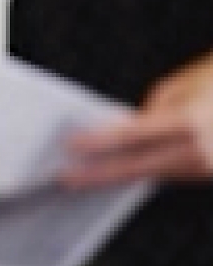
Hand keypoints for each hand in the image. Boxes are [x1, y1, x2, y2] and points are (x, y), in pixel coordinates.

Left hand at [64, 52, 212, 186]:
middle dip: (101, 174)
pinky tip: (124, 171)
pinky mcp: (212, 175)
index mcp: (190, 122)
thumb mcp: (182, 87)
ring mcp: (210, 167)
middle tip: (67, 178)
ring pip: (157, 174)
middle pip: (141, 167)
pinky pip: (175, 174)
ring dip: (124, 175)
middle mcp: (202, 150)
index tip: (71, 148)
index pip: (133, 136)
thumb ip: (152, 112)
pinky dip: (151, 171)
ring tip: (87, 177)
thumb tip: (124, 133)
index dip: (99, 144)